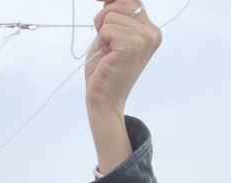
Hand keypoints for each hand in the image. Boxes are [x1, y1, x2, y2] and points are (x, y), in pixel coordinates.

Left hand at [84, 1, 161, 115]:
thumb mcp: (109, 37)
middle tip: (105, 44)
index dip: (113, 1)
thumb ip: (114, 15)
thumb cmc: (104, 71)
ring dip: (102, 34)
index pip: (132, 0)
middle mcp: (152, 33)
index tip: (101, 2)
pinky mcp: (133, 44)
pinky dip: (102, 41)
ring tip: (107, 53)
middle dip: (105, 19)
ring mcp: (145, 38)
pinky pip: (107, 27)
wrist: (103, 101)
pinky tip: (107, 56)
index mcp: (150, 30)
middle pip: (122, 2)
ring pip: (111, 14)